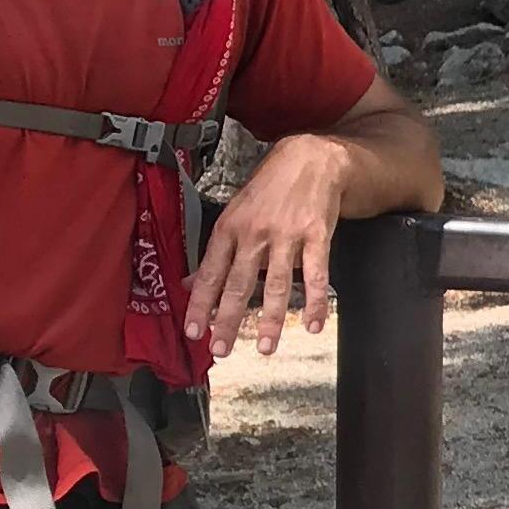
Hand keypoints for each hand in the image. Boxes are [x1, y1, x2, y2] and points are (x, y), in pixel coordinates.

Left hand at [187, 134, 353, 355]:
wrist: (311, 159)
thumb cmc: (271, 189)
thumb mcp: (235, 214)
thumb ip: (217, 253)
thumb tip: (191, 285)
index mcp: (230, 228)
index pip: (209, 273)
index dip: (200, 304)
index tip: (193, 332)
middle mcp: (255, 234)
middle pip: (238, 284)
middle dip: (227, 320)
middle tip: (220, 349)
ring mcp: (287, 235)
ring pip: (276, 284)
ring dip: (269, 319)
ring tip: (264, 347)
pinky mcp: (317, 235)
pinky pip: (316, 275)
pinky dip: (315, 302)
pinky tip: (312, 324)